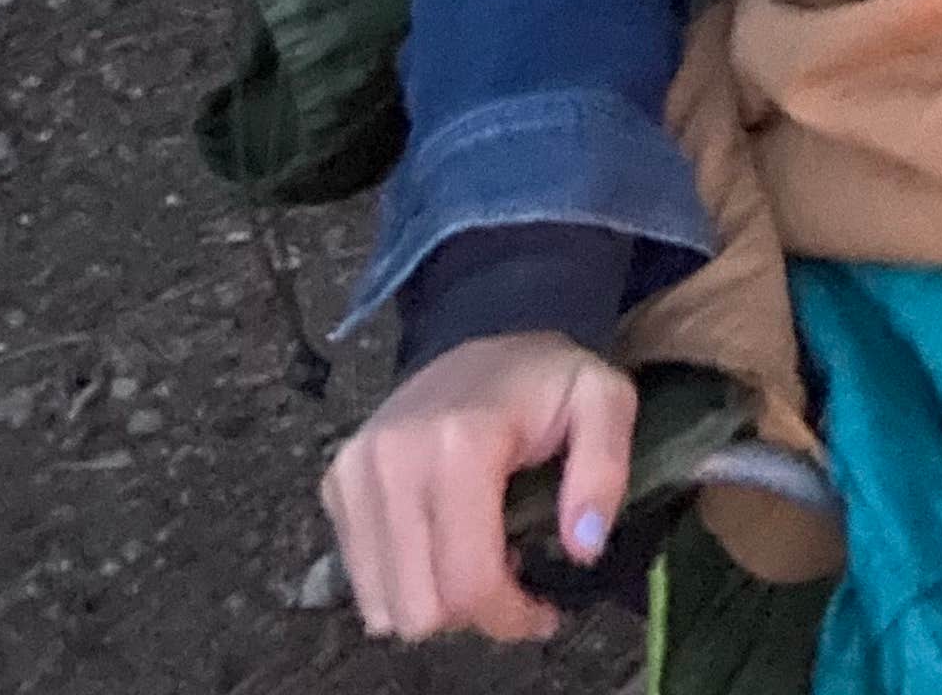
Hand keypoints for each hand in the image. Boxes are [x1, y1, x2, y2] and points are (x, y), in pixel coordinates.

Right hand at [323, 331, 636, 644]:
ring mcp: (356, 472)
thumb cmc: (543, 378)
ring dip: (435, 601)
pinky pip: (362, 582)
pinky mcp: (336, 484)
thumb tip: (583, 546)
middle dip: (472, 612)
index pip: (469, 582)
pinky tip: (440, 542)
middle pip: (421, 609)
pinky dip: (403, 582)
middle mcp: (394, 459)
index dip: (510, 616)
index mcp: (461, 443)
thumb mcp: (604, 400)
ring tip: (474, 555)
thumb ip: (605, 470)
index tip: (542, 610)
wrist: (482, 326)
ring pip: (384, 608)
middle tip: (507, 576)